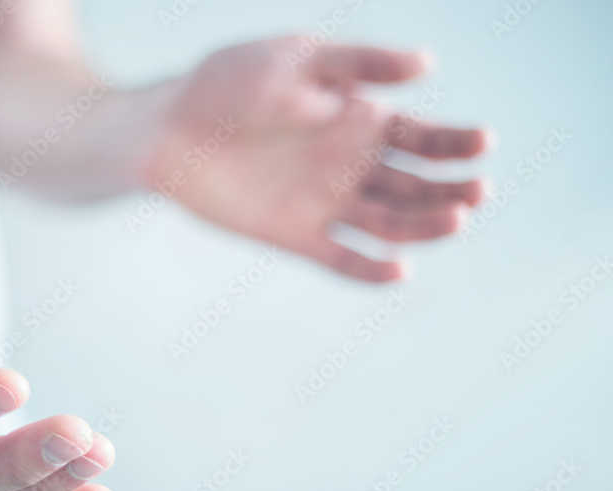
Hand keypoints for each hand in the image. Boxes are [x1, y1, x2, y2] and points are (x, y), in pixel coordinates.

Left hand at [143, 38, 489, 281]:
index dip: (456, 143)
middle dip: (452, 189)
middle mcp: (350, 166)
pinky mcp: (295, 234)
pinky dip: (369, 269)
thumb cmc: (229, 83)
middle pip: (416, 186)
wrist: (167, 128)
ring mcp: (325, 203)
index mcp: (358, 121)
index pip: (421, 138)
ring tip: (455, 222)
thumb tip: (426, 63)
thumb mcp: (296, 59)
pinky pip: (340, 259)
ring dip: (425, 227)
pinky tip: (398, 271)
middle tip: (478, 190)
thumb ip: (357, 64)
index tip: (484, 143)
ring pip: (390, 223)